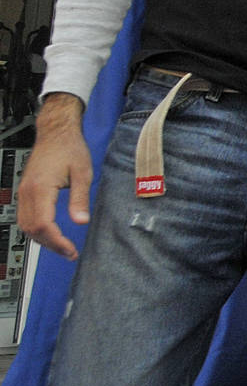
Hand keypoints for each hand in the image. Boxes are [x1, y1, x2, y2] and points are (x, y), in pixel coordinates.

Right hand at [20, 93, 91, 260]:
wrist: (55, 132)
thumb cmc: (70, 148)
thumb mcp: (83, 173)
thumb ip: (80, 198)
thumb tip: (81, 221)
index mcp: (41, 188)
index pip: (43, 225)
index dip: (56, 242)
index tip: (71, 250)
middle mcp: (27, 192)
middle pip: (32, 229)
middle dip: (50, 244)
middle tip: (69, 253)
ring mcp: (23, 192)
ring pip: (25, 225)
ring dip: (42, 239)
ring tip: (62, 247)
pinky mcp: (25, 191)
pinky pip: (24, 217)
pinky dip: (36, 229)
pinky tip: (50, 233)